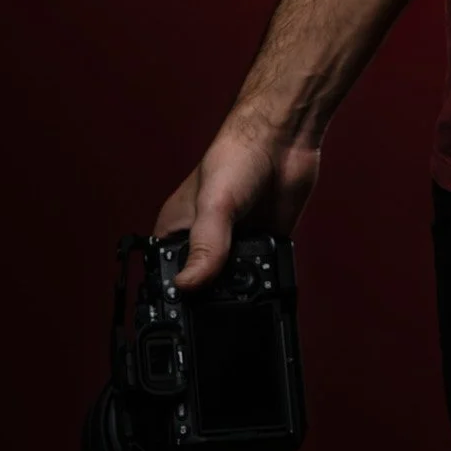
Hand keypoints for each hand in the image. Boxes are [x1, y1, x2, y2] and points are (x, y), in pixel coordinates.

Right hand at [153, 107, 321, 290]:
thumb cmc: (237, 153)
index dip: (173, 295)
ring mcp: (236, 242)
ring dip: (241, 288)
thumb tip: (187, 285)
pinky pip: (264, 274)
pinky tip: (268, 277)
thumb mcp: (214, 203)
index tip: (185, 313)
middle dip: (212, 295)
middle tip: (222, 301)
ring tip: (245, 285)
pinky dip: (267, 279)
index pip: (166, 275)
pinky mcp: (265, 242)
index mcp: (177, 229)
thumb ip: (204, 246)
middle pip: (203, 285)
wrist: (284, 137)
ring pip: (235, 284)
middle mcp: (204, 239)